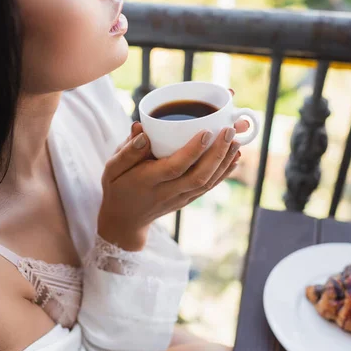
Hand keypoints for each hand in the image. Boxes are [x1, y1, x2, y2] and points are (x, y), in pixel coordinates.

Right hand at [98, 117, 243, 251]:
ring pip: (207, 182)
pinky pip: (209, 187)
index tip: (206, 131)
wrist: (125, 220)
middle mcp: (167, 192)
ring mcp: (180, 198)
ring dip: (225, 161)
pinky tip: (235, 157)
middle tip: (230, 130)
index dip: (192, 151)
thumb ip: (127, 150)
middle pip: (198, 176)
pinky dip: (224, 172)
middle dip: (217, 153)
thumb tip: (142, 130)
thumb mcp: (112, 168)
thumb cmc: (118, 187)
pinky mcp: (187, 200)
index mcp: (147, 181)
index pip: (174, 167)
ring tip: (237, 140)